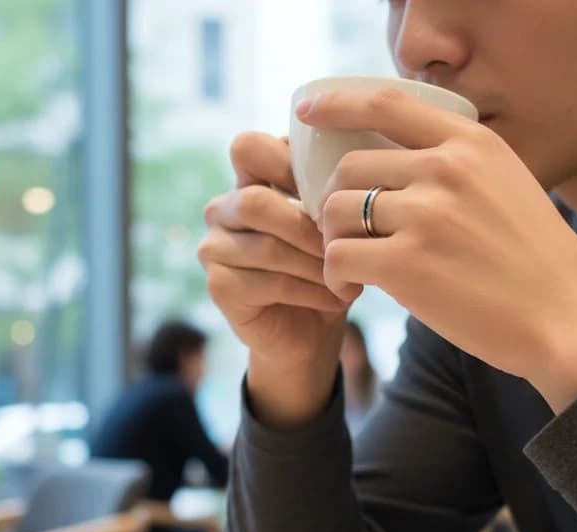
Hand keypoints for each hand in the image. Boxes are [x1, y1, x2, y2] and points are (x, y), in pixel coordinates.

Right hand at [198, 132, 359, 375]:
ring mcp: (214, 249)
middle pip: (255, 201)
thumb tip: (362, 169)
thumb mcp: (335, 226)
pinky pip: (268, 283)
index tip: (334, 193)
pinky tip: (336, 299)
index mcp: (247, 182)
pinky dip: (311, 292)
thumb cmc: (327, 272)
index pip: (249, 148)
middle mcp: (222, 210)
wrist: (310, 337)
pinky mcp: (219, 288)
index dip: (289, 165)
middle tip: (347, 247)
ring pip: (267, 247)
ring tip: (349, 278)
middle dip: (309, 228)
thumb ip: (333, 193)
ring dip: (316, 265)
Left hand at [301, 88, 576, 411]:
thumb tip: (397, 174)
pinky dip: (335, 275)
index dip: (337, 104)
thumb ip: (458, 171)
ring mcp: (424, 215)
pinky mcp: (406, 264)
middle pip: (349, 168)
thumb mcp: (509, 189)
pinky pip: (338, 256)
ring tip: (353, 271)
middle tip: (345, 237)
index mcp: (470, 144)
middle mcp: (444, 170)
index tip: (308, 112)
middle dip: (335, 203)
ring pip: (336, 212)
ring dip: (334, 242)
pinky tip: (353, 290)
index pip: (386, 102)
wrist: (569, 319)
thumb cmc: (540, 266)